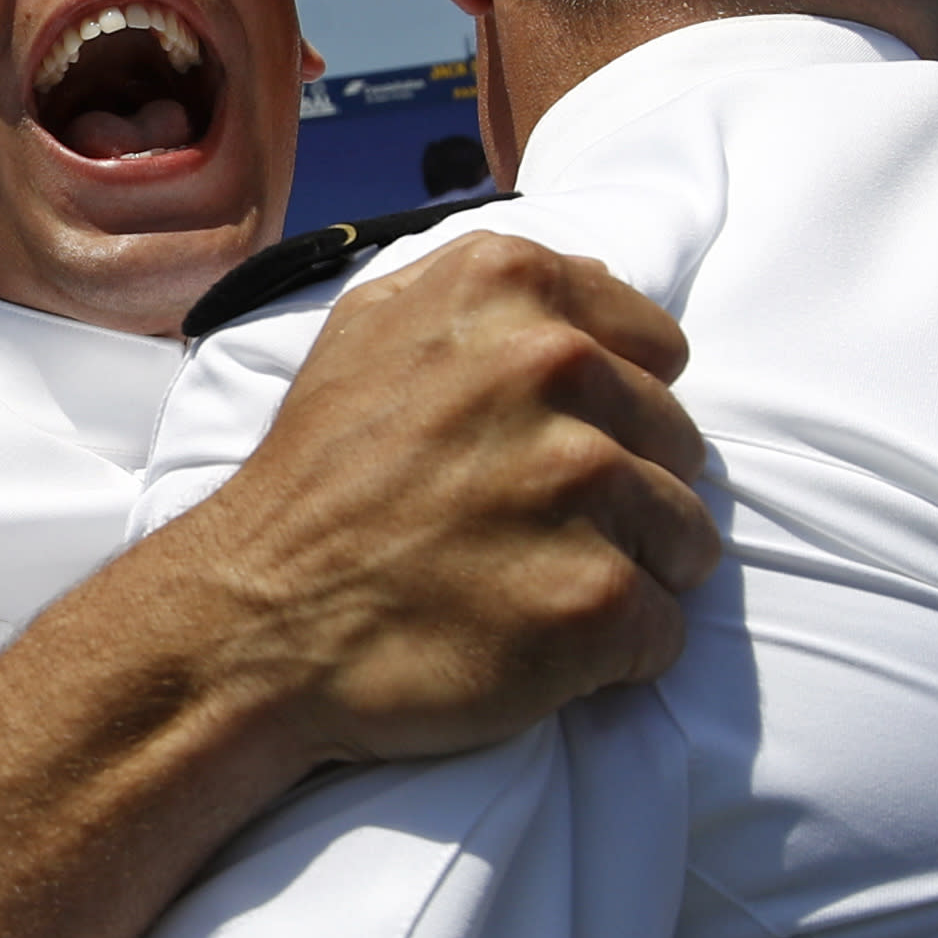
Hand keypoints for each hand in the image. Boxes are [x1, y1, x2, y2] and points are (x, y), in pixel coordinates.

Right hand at [0, 233, 718, 937]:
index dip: (612, 410)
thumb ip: (490, 292)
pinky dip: (612, 653)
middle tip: (521, 531)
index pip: (657, 350)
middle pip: (679, 445)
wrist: (250, 623)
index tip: (543, 450)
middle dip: (621, 495)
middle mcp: (556, 367)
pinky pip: (665, 632)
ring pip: (686, 536)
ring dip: (624, 571)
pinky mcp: (596, 600)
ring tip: (524, 584)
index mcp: (510, 285)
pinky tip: (529, 641)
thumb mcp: (376, 328)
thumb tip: (600, 284)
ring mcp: (580, 484)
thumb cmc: (316, 482)